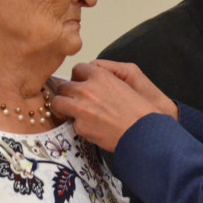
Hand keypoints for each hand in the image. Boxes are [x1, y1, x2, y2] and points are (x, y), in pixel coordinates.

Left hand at [52, 61, 175, 151]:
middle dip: (67, 93)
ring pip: (58, 103)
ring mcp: (80, 108)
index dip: (79, 78)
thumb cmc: (140, 111)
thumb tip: (93, 82)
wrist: (144, 133)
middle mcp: (87, 89)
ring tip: (72, 113)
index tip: (81, 84)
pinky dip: (79, 125)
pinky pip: (71, 122)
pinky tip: (90, 128)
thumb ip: (105, 79)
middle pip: (63, 86)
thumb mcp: (125, 84)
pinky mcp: (80, 126)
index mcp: (100, 76)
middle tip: (74, 100)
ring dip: (64, 107)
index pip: (77, 69)